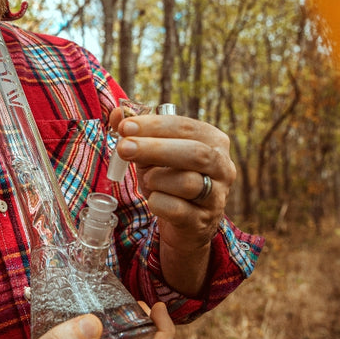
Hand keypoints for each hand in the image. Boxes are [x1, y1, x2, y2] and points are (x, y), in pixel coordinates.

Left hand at [109, 108, 236, 295]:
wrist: (184, 224)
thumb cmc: (168, 180)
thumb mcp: (152, 153)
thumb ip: (137, 132)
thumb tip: (117, 114)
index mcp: (213, 141)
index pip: (186, 127)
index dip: (154, 125)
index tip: (125, 126)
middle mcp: (222, 167)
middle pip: (194, 153)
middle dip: (155, 148)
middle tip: (123, 148)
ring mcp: (216, 196)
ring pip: (187, 183)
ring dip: (157, 179)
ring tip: (147, 180)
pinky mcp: (203, 221)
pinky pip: (178, 210)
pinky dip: (157, 203)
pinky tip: (153, 200)